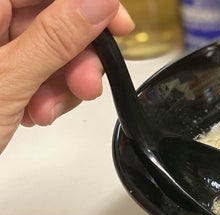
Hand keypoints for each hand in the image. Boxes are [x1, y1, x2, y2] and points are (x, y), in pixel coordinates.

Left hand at [0, 0, 133, 153]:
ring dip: (62, 83)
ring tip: (47, 109)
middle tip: (86, 84)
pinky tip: (32, 112)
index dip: (90, 3)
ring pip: (51, 49)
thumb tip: (102, 2)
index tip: (119, 26)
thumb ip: (56, 38)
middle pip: (54, 18)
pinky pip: (37, 71)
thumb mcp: (8, 79)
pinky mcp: (0, 74)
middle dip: (78, 56)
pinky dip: (45, 94)